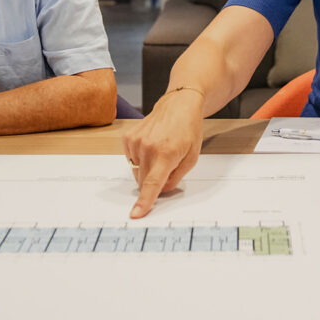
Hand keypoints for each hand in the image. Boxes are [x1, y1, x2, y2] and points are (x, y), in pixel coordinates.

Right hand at [123, 88, 204, 218]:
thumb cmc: (188, 130)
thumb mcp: (191, 158)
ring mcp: (135, 141)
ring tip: (160, 151)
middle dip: (153, 181)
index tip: (135, 214)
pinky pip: (131, 160)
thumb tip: (160, 191)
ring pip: (136, 172)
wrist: (178, 105)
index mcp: (166, 154)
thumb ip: (175, 178)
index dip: (144, 201)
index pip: (152, 184)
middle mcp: (147, 147)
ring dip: (147, 169)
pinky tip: (151, 146)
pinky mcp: (128, 138)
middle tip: (167, 164)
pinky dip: (140, 159)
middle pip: (143, 181)